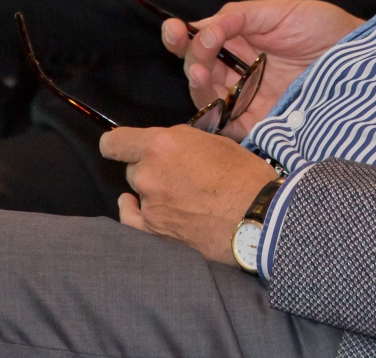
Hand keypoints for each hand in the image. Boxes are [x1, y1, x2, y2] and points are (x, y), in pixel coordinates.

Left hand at [102, 125, 278, 263]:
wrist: (260, 217)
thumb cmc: (244, 174)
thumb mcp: (214, 141)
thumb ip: (182, 142)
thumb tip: (169, 147)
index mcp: (161, 146)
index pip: (114, 142)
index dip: (117, 144)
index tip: (124, 147)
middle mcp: (147, 175)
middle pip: (133, 167)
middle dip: (149, 167)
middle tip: (175, 173)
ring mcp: (149, 207)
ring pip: (138, 192)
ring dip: (151, 191)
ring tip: (176, 195)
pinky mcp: (155, 233)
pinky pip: (131, 220)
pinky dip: (135, 212)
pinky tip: (137, 208)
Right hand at [163, 0, 364, 139]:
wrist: (360, 60)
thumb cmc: (325, 30)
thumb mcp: (282, 12)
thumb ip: (242, 16)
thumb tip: (205, 26)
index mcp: (240, 41)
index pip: (202, 40)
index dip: (183, 36)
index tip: (175, 30)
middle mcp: (239, 70)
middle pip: (199, 67)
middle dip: (190, 57)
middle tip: (197, 50)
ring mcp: (247, 97)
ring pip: (207, 95)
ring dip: (198, 83)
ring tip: (201, 72)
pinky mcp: (258, 123)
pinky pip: (227, 125)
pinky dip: (212, 117)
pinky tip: (212, 102)